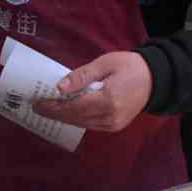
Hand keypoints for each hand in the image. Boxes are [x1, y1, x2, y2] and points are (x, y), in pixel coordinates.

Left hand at [33, 51, 152, 131]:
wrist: (153, 81)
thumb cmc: (129, 67)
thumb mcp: (105, 63)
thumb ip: (82, 76)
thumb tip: (60, 88)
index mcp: (108, 100)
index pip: (75, 106)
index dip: (55, 107)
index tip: (39, 104)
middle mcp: (110, 117)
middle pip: (76, 118)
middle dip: (56, 113)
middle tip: (38, 107)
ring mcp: (113, 125)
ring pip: (82, 124)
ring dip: (65, 118)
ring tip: (49, 110)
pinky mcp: (115, 127)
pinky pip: (91, 125)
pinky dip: (77, 119)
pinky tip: (67, 113)